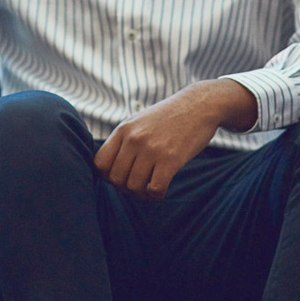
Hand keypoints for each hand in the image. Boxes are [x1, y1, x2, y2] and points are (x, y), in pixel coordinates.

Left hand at [94, 80, 255, 199]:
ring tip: (150, 188)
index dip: (107, 176)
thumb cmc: (169, 117)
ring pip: (134, 187)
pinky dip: (157, 195)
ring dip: (142, 194)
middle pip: (116, 179)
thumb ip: (123, 140)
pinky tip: (162, 190)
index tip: (122, 177)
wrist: (200, 105)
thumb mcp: (139, 121)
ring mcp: (152, 149)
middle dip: (126, 188)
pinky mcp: (171, 159)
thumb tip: (107, 169)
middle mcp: (134, 139)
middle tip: (139, 186)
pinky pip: (155, 189)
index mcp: (123, 130)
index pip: (100, 163)